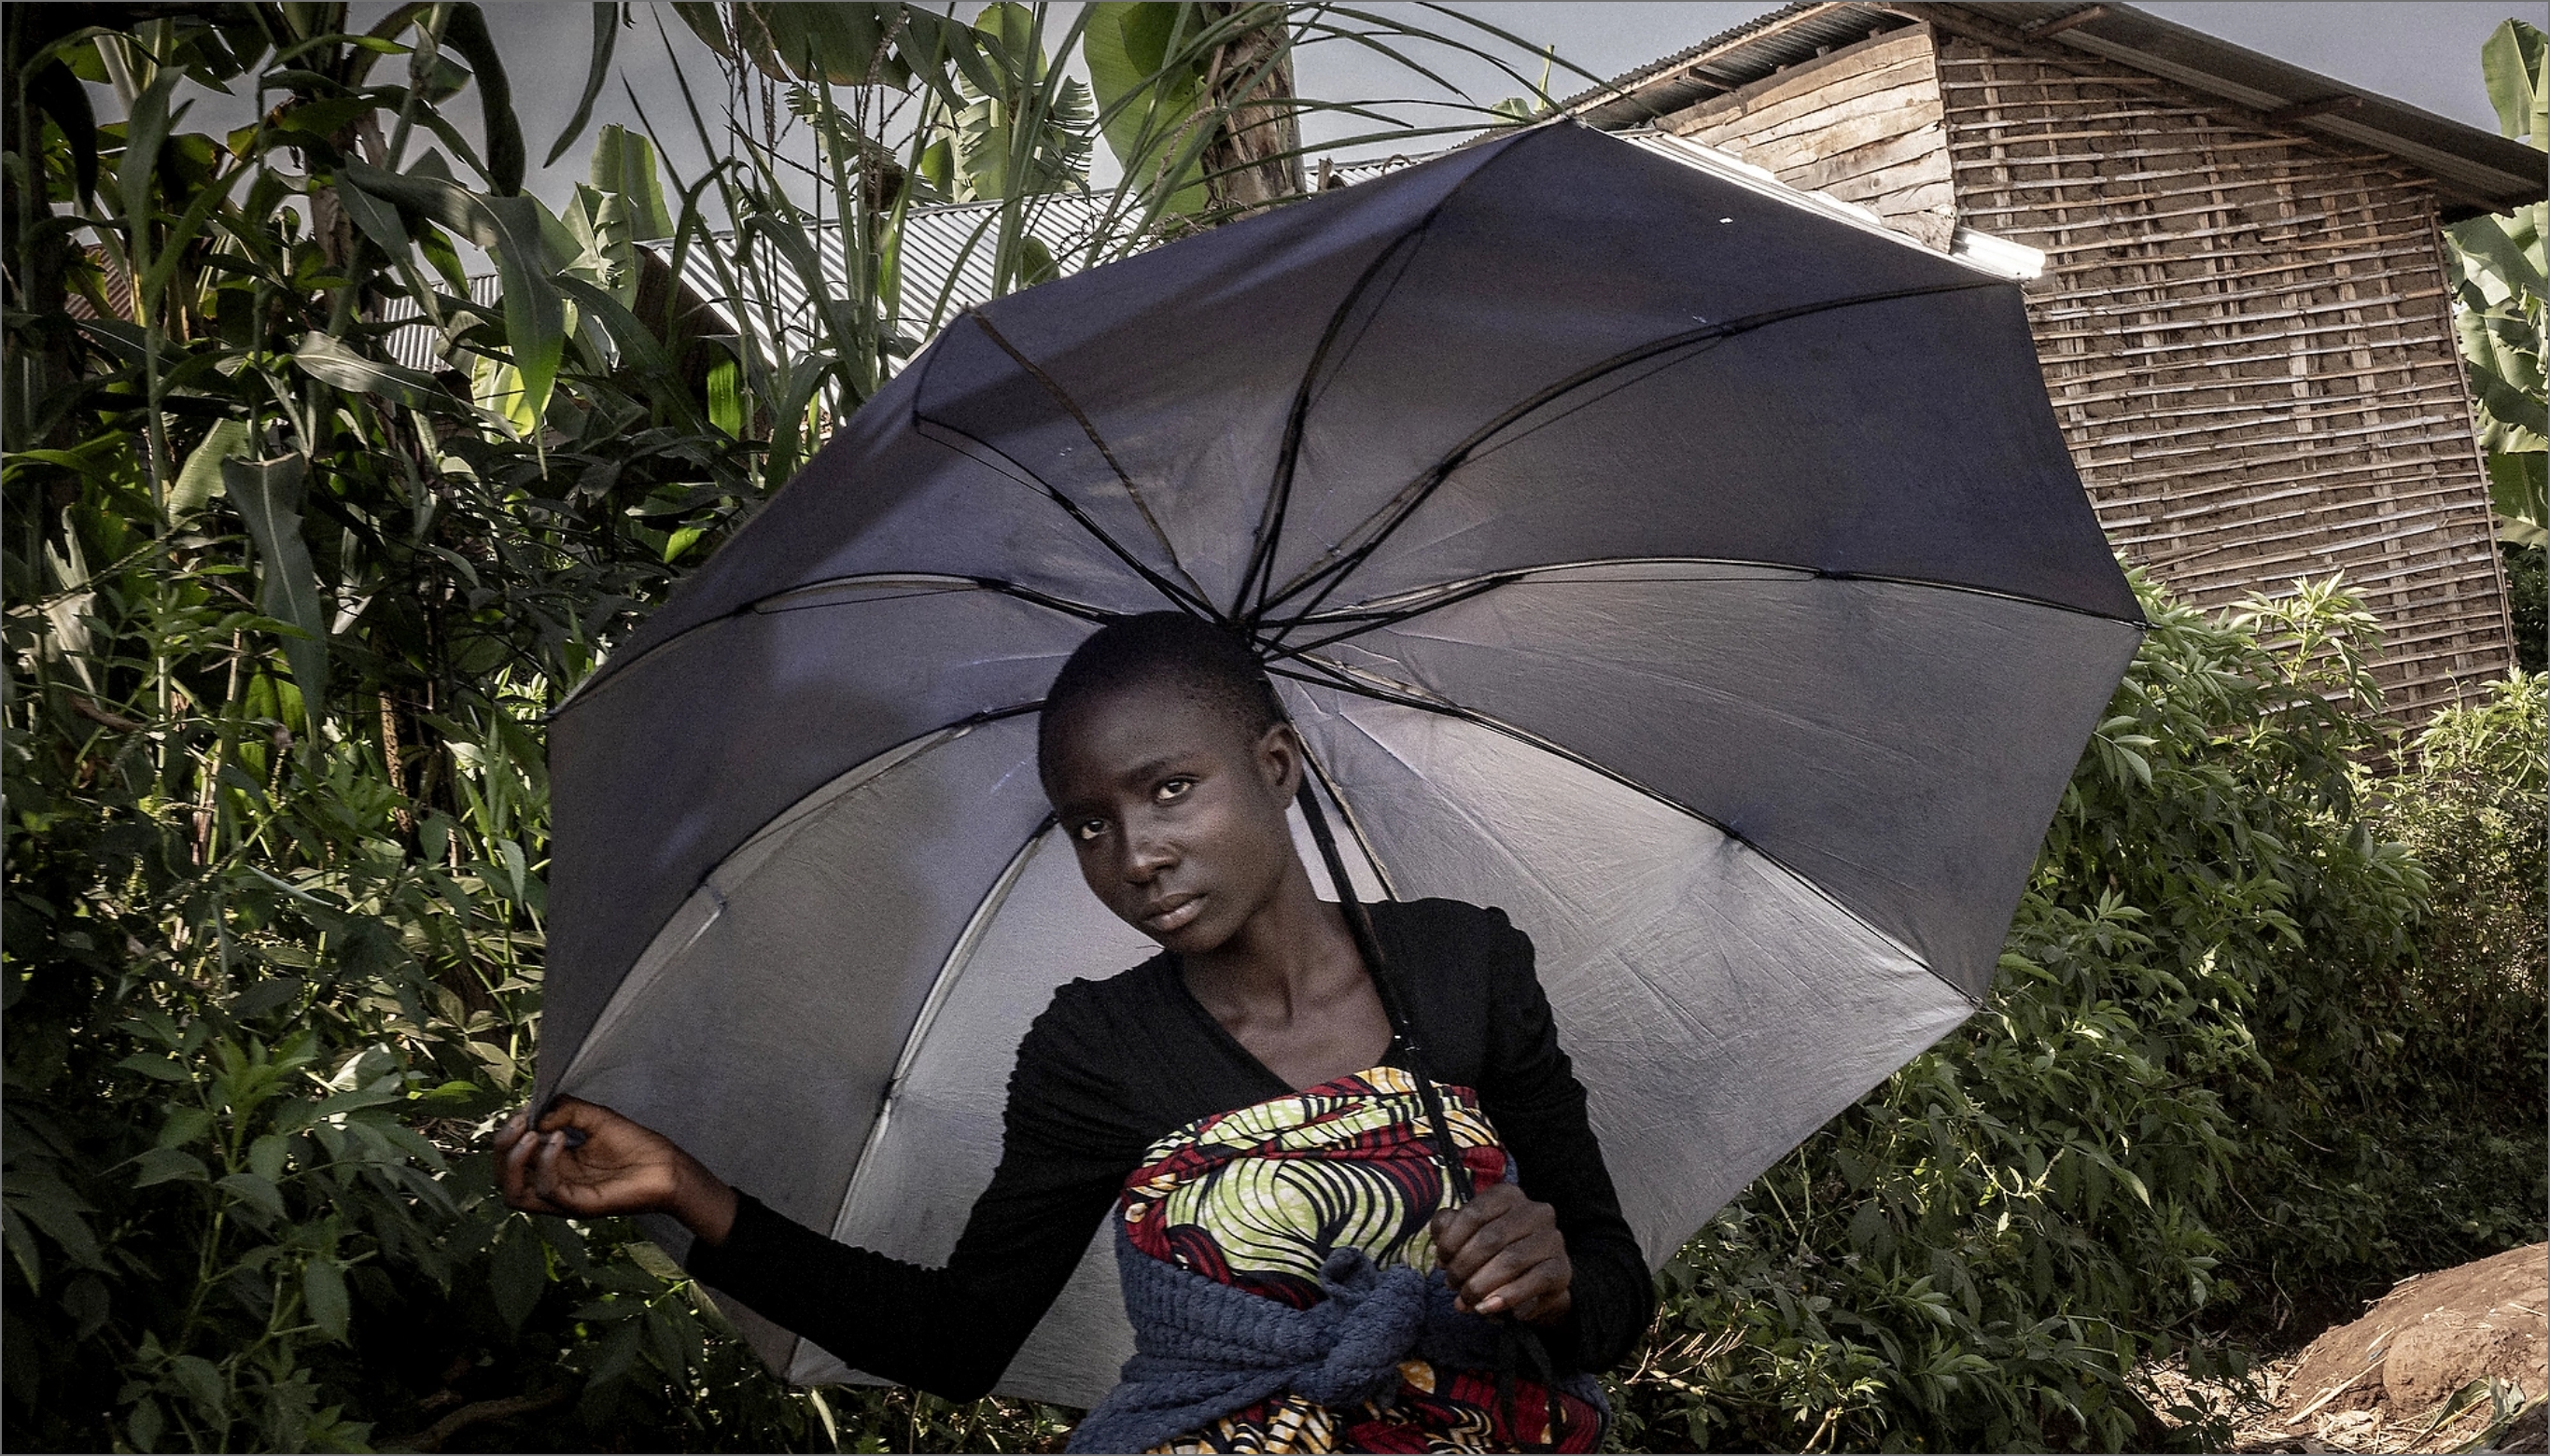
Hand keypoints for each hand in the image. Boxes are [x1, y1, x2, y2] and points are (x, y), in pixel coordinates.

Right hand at [493, 1096, 737, 1245]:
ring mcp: (563, 1198)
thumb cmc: (635, 1144)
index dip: (508, 1135)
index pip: (510, 1159)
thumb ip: (565, 1111)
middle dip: (502, 1147)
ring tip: (531, 1134)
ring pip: (514, 1194)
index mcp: (552, 1165)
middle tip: (520, 1122)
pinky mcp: (578, 1206)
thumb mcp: (595, 1118)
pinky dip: (546, 1163)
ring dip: (514, 1161)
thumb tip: (537, 1116)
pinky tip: (559, 1140)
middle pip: (503, 1178)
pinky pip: (547, 1190)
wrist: (668, 1166)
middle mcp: (551, 1184)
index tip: (522, 1111)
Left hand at [1429, 1181, 1572, 1324]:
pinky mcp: (1563, 1268)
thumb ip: (1448, 1229)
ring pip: (1511, 1261)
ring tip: (1466, 1302)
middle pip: (1491, 1239)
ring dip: (1481, 1286)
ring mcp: (1552, 1239)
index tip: (1441, 1263)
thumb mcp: (1469, 1236)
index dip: (1451, 1242)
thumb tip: (1441, 1241)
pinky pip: (1534, 1282)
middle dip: (1464, 1268)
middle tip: (1452, 1287)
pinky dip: (1507, 1297)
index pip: (1474, 1214)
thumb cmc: (1495, 1253)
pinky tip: (1489, 1308)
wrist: (1535, 1281)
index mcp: (1508, 1196)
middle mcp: (1535, 1211)